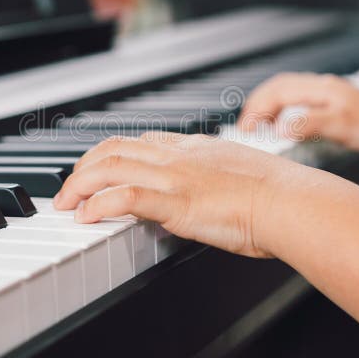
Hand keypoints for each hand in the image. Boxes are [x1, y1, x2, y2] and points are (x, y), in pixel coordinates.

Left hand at [53, 132, 320, 257]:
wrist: (292, 202)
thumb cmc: (276, 194)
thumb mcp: (238, 172)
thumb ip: (212, 176)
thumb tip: (201, 189)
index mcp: (193, 147)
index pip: (138, 140)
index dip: (108, 153)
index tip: (94, 168)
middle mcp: (178, 156)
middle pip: (114, 149)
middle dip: (83, 167)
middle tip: (68, 189)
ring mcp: (175, 177)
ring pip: (110, 167)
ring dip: (79, 185)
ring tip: (66, 204)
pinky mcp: (176, 202)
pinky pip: (123, 197)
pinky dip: (98, 205)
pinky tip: (87, 217)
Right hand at [238, 73, 358, 155]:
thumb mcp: (343, 128)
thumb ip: (309, 124)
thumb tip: (279, 127)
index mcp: (321, 89)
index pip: (276, 91)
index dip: (256, 109)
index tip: (246, 131)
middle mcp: (324, 90)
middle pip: (279, 88)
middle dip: (258, 105)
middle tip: (246, 128)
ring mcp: (331, 100)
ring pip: (290, 96)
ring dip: (271, 109)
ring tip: (262, 129)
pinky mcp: (338, 112)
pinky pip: (303, 107)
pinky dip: (287, 116)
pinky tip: (291, 132)